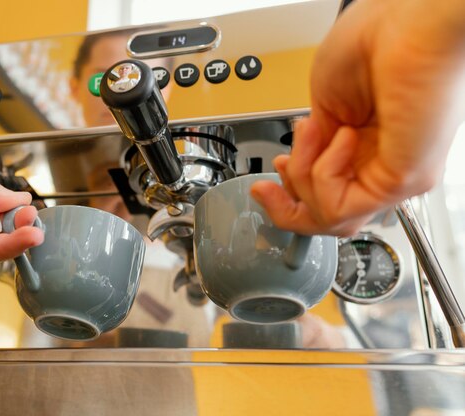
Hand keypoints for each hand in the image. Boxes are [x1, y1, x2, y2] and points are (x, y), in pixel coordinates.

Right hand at [251, 0, 464, 235]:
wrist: (402, 23)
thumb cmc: (371, 45)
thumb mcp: (322, 108)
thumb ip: (311, 149)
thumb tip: (295, 170)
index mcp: (364, 149)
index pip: (326, 199)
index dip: (288, 199)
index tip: (264, 186)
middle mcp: (382, 166)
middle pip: (328, 222)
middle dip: (287, 208)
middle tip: (268, 188)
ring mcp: (394, 177)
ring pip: (329, 217)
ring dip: (304, 174)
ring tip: (316, 131)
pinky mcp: (402, 180)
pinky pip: (341, 205)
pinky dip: (324, 172)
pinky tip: (340, 136)